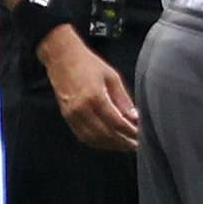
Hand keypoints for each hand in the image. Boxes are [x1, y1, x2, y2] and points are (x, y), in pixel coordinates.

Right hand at [38, 26, 138, 151]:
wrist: (61, 57)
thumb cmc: (88, 64)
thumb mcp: (112, 77)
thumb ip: (123, 100)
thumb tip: (135, 118)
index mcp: (95, 97)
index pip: (116, 122)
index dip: (130, 132)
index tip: (141, 136)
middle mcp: (81, 108)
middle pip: (105, 134)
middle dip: (122, 142)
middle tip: (136, 145)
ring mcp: (71, 114)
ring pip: (93, 139)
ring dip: (110, 145)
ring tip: (125, 145)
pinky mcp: (66, 116)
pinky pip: (82, 135)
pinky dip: (97, 142)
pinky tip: (109, 141)